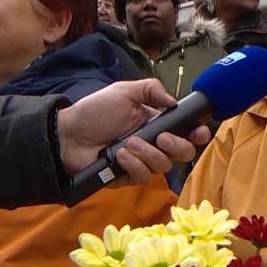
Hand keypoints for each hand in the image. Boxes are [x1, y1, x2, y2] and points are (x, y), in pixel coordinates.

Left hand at [56, 79, 211, 184]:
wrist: (67, 134)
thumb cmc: (94, 111)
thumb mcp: (123, 92)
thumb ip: (151, 90)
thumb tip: (174, 102)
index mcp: (157, 123)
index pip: (187, 132)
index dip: (198, 134)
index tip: (199, 132)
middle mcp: (154, 144)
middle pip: (183, 153)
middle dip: (177, 146)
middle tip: (160, 137)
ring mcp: (142, 162)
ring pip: (163, 166)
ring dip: (149, 154)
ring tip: (129, 143)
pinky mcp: (128, 176)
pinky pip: (142, 176)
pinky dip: (133, 164)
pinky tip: (120, 155)